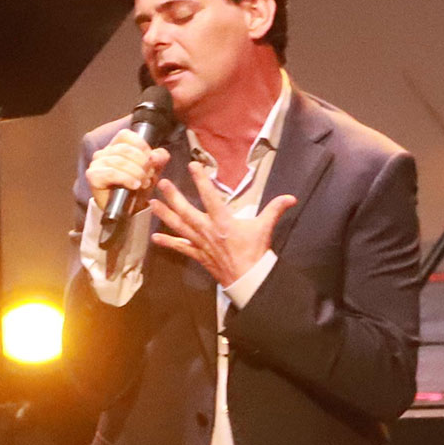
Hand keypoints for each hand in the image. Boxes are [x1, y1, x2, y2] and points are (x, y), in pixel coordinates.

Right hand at [84, 134, 168, 207]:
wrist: (127, 211)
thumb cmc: (136, 188)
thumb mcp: (152, 171)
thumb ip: (158, 159)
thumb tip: (156, 155)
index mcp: (115, 146)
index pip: (126, 135)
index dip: (141, 145)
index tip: (151, 159)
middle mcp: (103, 152)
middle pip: (124, 149)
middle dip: (142, 162)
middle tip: (150, 174)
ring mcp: (96, 164)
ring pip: (119, 161)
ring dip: (136, 172)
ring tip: (144, 182)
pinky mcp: (93, 176)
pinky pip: (111, 173)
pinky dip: (126, 179)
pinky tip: (135, 185)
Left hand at [150, 158, 292, 289]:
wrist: (248, 278)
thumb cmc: (255, 252)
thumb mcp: (265, 228)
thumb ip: (275, 209)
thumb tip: (291, 197)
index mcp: (223, 221)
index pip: (209, 196)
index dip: (201, 180)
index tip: (192, 166)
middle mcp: (207, 230)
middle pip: (186, 211)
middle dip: (173, 196)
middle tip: (161, 183)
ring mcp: (200, 243)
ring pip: (179, 227)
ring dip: (165, 215)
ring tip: (152, 204)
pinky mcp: (198, 255)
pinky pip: (181, 248)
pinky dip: (168, 243)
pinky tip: (154, 238)